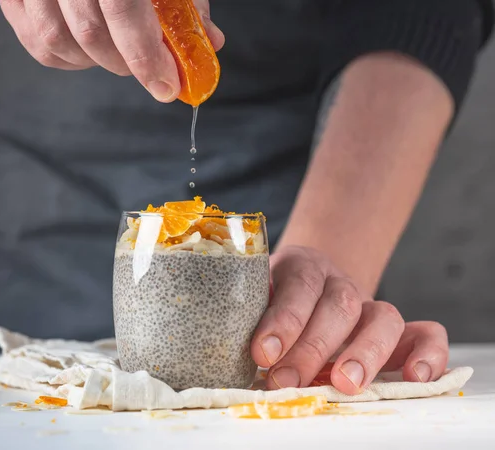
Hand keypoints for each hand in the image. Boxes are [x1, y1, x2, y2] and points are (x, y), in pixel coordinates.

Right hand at [0, 0, 224, 100]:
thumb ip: (184, 2)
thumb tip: (209, 42)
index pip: (122, 9)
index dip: (145, 56)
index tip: (165, 85)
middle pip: (90, 33)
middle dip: (126, 63)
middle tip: (148, 67)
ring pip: (56, 40)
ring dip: (95, 61)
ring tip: (117, 51)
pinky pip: (34, 40)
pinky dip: (66, 56)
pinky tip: (87, 48)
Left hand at [251, 246, 448, 394]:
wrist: (307, 286)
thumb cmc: (273, 302)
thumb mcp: (255, 300)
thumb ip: (250, 316)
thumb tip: (241, 353)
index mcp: (301, 267)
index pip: (299, 286)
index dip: (283, 320)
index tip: (263, 353)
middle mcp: (339, 283)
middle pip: (339, 306)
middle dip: (312, 348)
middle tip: (286, 381)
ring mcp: (370, 305)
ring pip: (383, 318)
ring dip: (364, 353)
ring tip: (344, 385)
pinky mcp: (397, 332)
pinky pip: (425, 333)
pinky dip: (428, 354)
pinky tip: (414, 378)